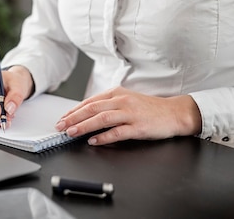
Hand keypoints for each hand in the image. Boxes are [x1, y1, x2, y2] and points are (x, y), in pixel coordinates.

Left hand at [54, 86, 200, 145]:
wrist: (173, 113)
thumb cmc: (148, 108)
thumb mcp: (126, 100)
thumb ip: (107, 105)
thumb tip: (85, 114)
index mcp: (116, 93)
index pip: (89, 101)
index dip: (73, 110)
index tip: (62, 118)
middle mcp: (122, 101)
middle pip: (92, 108)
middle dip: (73, 117)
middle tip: (60, 126)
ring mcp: (130, 114)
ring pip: (102, 118)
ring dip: (84, 126)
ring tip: (71, 132)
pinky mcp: (138, 127)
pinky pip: (118, 132)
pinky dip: (104, 137)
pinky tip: (93, 141)